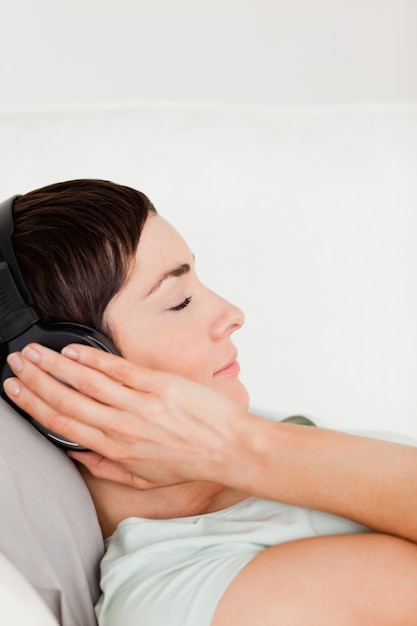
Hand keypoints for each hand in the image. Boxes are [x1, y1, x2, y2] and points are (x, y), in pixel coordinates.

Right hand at [3, 343, 248, 489]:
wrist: (229, 448)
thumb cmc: (189, 462)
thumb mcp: (143, 479)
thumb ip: (105, 467)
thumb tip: (77, 453)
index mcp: (114, 449)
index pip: (62, 424)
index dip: (33, 405)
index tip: (15, 390)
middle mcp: (121, 427)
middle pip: (65, 400)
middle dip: (34, 380)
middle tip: (14, 363)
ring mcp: (139, 404)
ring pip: (85, 382)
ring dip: (54, 364)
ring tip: (33, 351)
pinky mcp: (157, 385)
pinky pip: (116, 369)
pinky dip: (90, 358)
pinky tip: (71, 349)